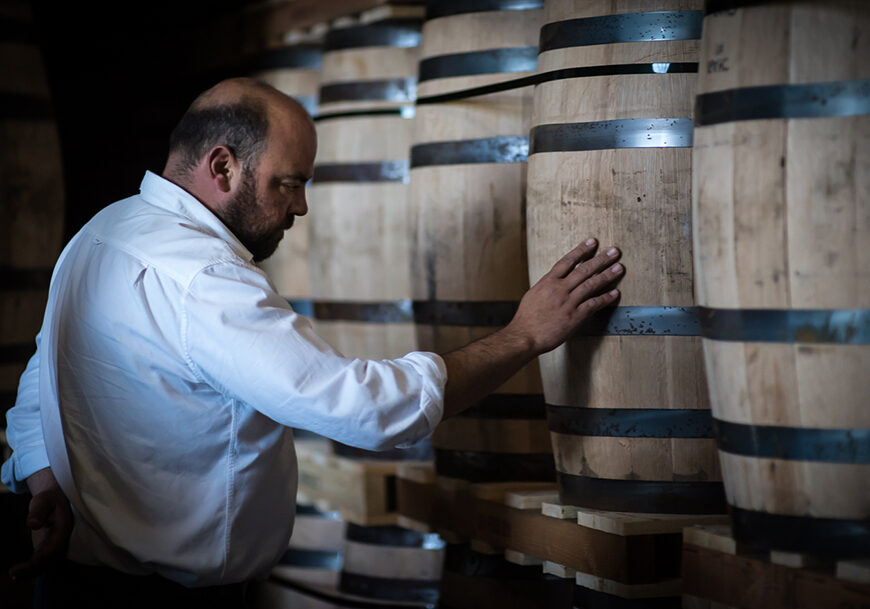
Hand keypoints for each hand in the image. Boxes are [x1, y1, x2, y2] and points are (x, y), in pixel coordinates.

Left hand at [9, 469, 72, 580]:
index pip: (53, 548)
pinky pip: (40, 563)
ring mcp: (54, 547)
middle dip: (32, 569)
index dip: (41, 557)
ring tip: (13, 575)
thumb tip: (32, 524)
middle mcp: (60, 541)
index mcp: (62, 530)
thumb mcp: (43, 501)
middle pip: (49, 560)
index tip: (30, 562)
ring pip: (45, 565)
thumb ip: (38, 511)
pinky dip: (30, 570)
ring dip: (30, 572)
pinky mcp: (46, 549)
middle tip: (13, 572)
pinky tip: (16, 573)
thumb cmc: (49, 500)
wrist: (56, 500)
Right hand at [506, 238, 622, 354]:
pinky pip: (593, 304)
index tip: (592, 242)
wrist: (525, 335)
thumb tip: (554, 280)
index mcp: (548, 282)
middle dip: (601, 259)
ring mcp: (568, 302)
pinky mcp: (574, 316)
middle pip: (583, 269)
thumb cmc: (526, 318)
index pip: (567, 261)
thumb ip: (546, 286)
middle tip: (614, 251)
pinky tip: (615, 293)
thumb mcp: (533, 295)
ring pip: (591, 284)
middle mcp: (559, 289)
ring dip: (607, 275)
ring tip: (619, 267)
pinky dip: (605, 298)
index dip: (581, 250)